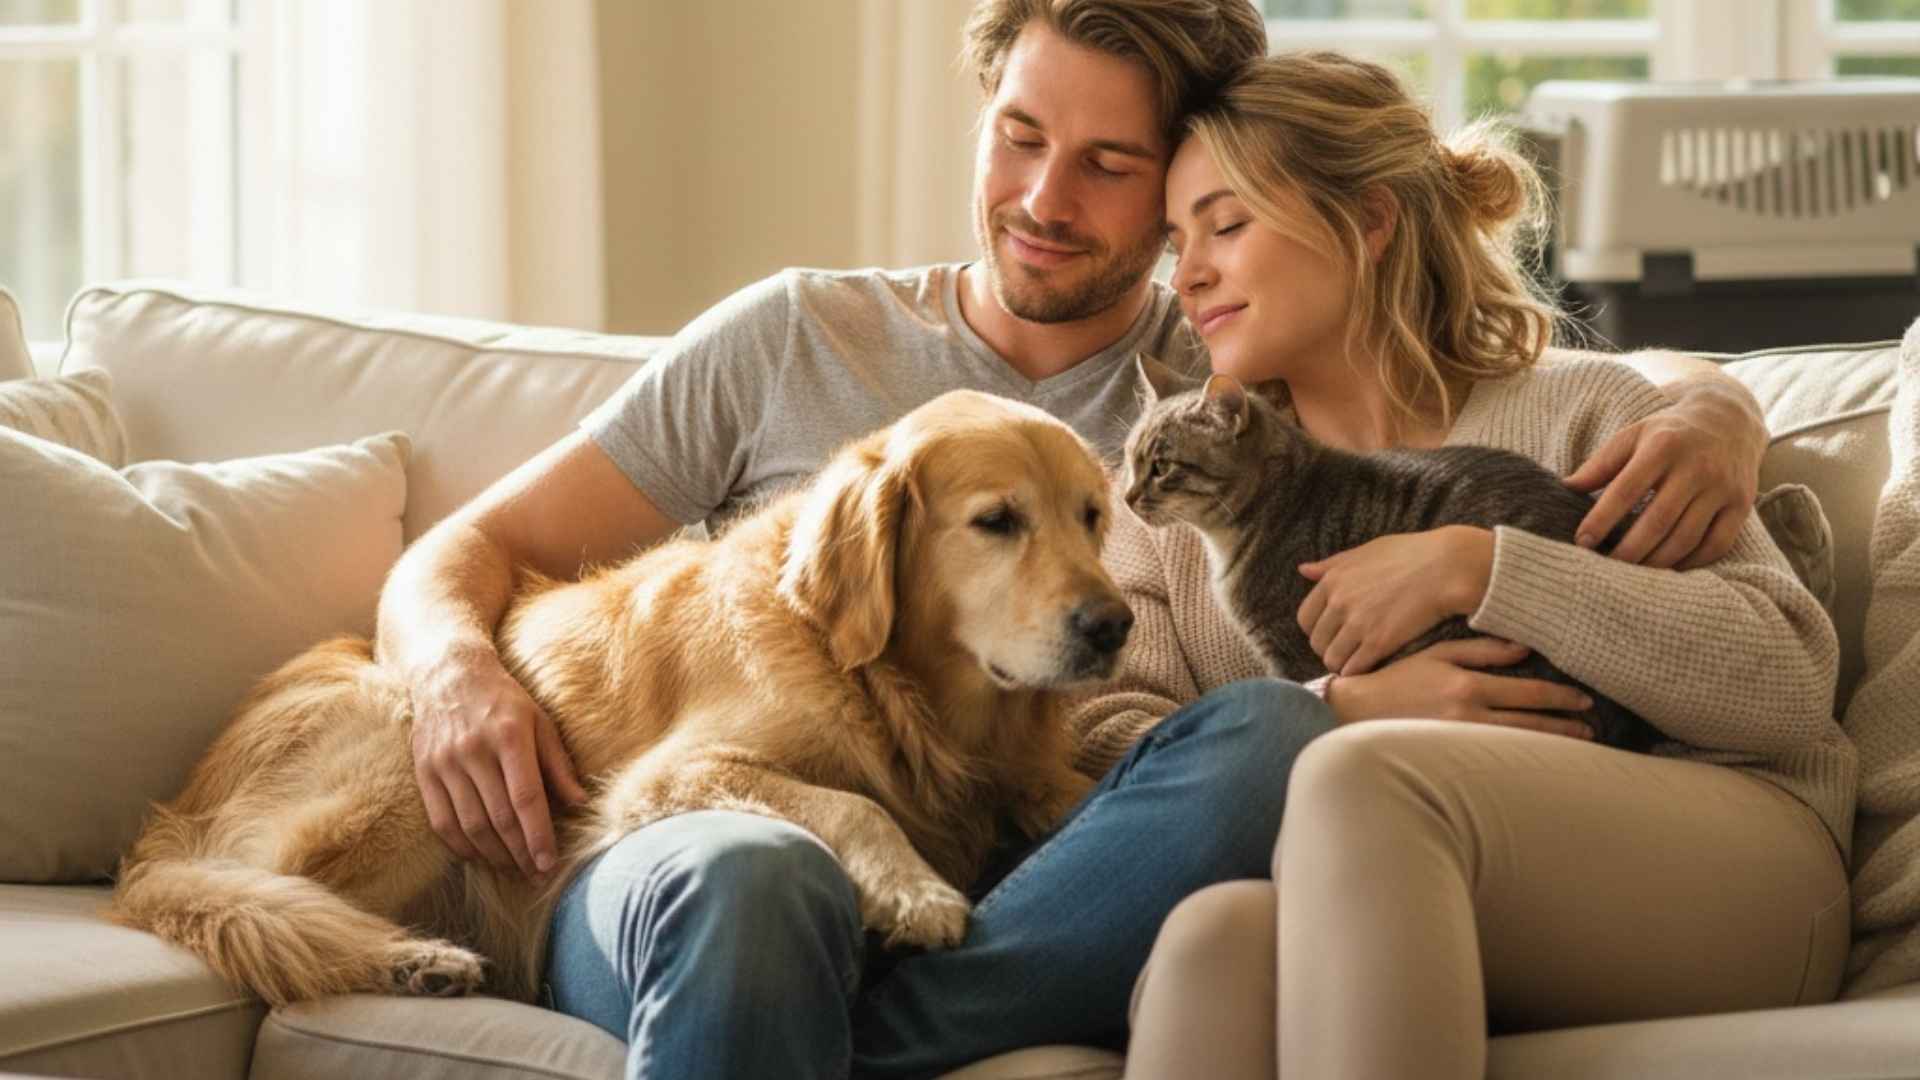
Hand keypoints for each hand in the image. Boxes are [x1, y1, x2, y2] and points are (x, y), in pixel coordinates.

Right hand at [409, 646, 588, 881]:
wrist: (448, 674)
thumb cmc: (504, 701)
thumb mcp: (540, 721)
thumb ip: (558, 763)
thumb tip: (580, 803)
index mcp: (510, 736)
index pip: (526, 798)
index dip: (538, 835)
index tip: (549, 864)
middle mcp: (474, 750)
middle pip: (498, 818)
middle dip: (520, 853)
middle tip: (537, 875)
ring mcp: (445, 763)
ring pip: (470, 825)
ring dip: (494, 855)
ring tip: (515, 868)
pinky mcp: (424, 772)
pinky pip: (442, 822)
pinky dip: (462, 846)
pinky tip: (482, 855)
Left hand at [1297, 526, 1493, 676]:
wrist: (1447, 567)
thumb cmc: (1410, 554)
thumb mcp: (1366, 551)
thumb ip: (1332, 564)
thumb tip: (1303, 570)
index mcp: (1332, 580)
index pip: (1305, 619)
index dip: (1317, 630)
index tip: (1333, 634)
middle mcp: (1339, 603)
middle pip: (1317, 643)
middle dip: (1330, 649)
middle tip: (1348, 651)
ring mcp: (1357, 624)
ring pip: (1332, 660)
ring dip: (1343, 664)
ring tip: (1360, 661)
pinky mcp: (1378, 642)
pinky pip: (1353, 669)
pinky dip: (1359, 672)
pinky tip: (1372, 667)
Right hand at [1325, 637, 1594, 739]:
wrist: (1354, 712)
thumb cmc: (1394, 679)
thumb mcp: (1435, 654)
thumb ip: (1479, 650)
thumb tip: (1523, 648)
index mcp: (1466, 686)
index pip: (1527, 693)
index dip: (1560, 698)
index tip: (1583, 700)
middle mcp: (1467, 716)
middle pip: (1529, 724)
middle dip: (1564, 726)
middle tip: (1591, 728)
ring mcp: (1459, 741)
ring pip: (1516, 745)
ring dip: (1549, 745)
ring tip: (1576, 746)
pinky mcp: (1449, 758)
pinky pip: (1494, 760)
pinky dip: (1519, 758)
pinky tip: (1535, 760)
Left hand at [1565, 379, 1765, 568]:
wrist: (1728, 420)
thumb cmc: (1668, 433)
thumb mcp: (1633, 436)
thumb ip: (1601, 464)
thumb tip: (1565, 488)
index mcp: (1663, 446)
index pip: (1626, 490)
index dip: (1601, 520)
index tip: (1581, 543)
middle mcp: (1697, 466)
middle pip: (1658, 521)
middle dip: (1628, 551)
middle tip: (1605, 569)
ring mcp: (1723, 487)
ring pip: (1686, 538)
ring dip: (1656, 562)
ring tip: (1631, 574)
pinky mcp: (1742, 505)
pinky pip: (1716, 544)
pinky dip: (1691, 563)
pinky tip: (1668, 568)